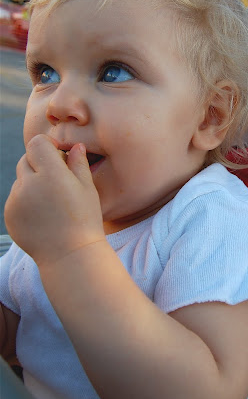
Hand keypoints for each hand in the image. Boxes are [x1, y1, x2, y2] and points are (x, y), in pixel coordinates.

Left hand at [4, 134, 104, 268]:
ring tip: (52, 203)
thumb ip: (78, 164)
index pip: (38, 143)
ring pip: (20, 180)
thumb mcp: (88, 189)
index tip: (58, 156)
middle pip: (27, 160)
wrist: (70, 255)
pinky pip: (15, 199)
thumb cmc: (85, 220)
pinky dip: (26, 201)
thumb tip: (75, 146)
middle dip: (40, 164)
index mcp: (51, 173)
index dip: (48, 146)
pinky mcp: (9, 215)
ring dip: (32, 184)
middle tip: (58, 181)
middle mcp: (29, 184)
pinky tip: (43, 215)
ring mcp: (16, 200)